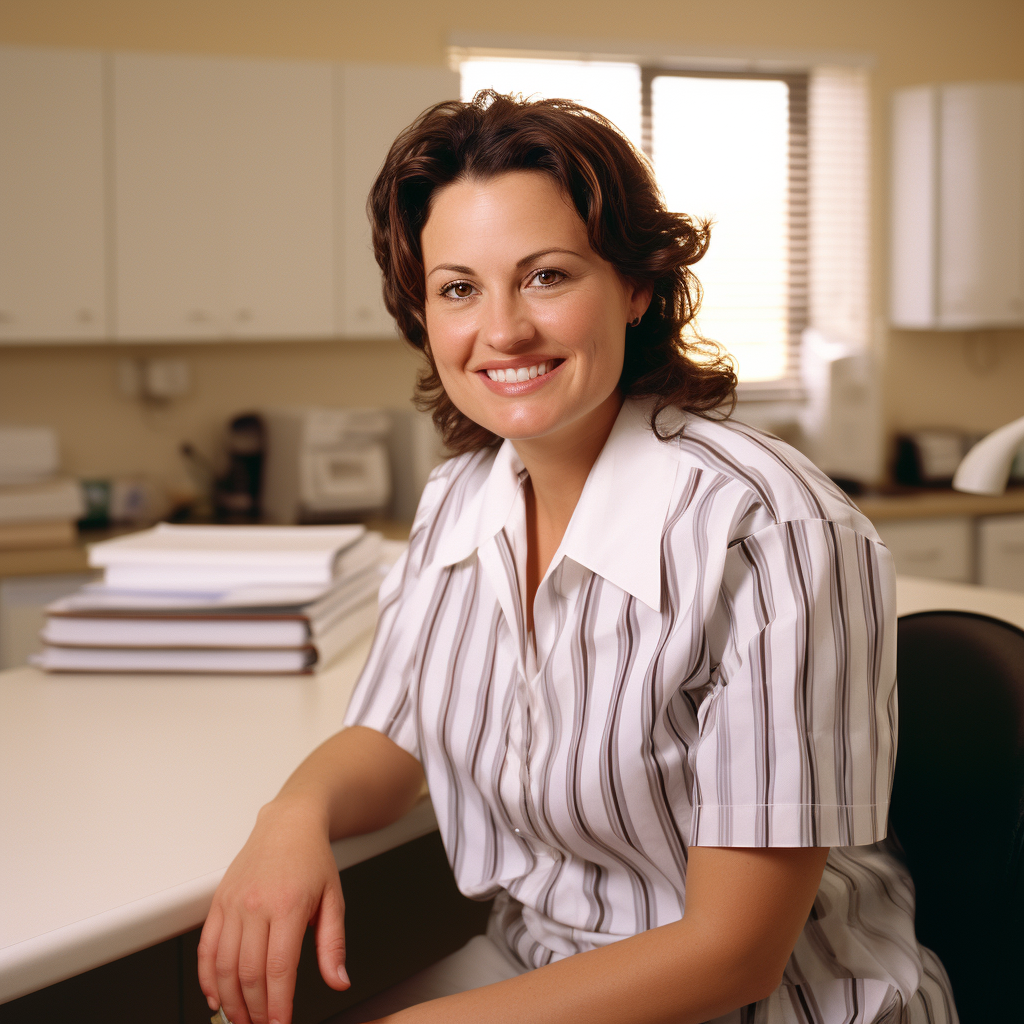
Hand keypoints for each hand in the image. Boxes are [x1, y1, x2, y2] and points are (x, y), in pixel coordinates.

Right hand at [197, 797, 350, 1023]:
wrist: (288, 823)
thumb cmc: (312, 859)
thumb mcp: (334, 898)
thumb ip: (333, 944)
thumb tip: (339, 981)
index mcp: (288, 905)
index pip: (279, 969)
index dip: (279, 1005)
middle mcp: (256, 905)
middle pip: (248, 973)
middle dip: (255, 1010)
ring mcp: (233, 904)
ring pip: (223, 966)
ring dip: (229, 1001)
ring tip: (241, 1019)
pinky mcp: (217, 902)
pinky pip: (205, 948)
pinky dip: (206, 978)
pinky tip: (215, 996)